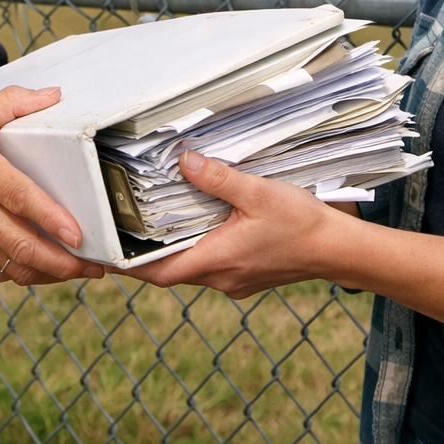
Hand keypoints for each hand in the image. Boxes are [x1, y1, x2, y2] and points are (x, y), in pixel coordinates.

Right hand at [0, 86, 101, 285]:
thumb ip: (10, 103)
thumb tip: (50, 96)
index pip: (19, 198)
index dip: (49, 217)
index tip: (76, 232)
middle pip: (23, 246)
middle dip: (62, 262)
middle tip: (94, 263)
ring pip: (16, 266)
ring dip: (52, 274)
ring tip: (83, 270)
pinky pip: (4, 270)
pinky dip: (30, 275)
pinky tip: (52, 270)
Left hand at [125, 150, 353, 297]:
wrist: (337, 250)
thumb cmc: (300, 224)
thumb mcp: (257, 193)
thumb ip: (217, 178)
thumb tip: (184, 161)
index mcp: (216, 260)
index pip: (158, 272)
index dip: (129, 266)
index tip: (105, 253)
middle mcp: (220, 278)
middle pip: (170, 272)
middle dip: (146, 256)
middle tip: (123, 231)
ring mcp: (234, 282)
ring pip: (191, 270)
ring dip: (173, 252)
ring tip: (154, 225)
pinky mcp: (246, 278)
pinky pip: (211, 268)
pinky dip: (197, 251)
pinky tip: (199, 229)